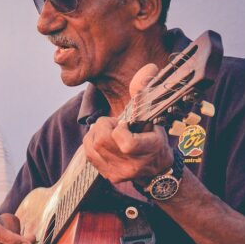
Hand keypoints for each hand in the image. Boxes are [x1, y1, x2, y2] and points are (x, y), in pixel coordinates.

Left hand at [83, 63, 172, 183]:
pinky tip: (104, 140)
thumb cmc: (154, 140)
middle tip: (115, 124)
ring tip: (110, 132)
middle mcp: (132, 165)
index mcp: (148, 150)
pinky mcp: (107, 175)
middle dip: (104, 125)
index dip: (119, 129)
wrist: (156, 172)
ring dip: (97, 132)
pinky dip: (92, 141)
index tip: (125, 123)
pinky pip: (88, 152)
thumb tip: (148, 68)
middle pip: (102, 140)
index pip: (126, 143)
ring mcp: (118, 172)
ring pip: (92, 144)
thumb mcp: (154, 118)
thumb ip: (145, 95)